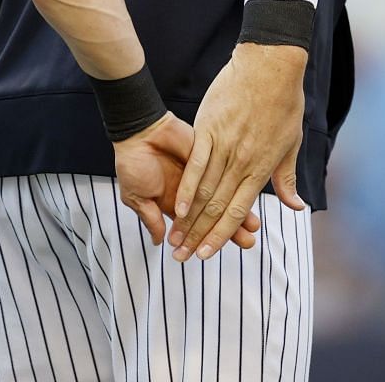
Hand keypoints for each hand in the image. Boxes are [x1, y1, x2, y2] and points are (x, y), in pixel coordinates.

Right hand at [113, 112, 259, 248]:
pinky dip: (228, 187)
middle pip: (217, 215)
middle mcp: (195, 192)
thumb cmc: (132, 162)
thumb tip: (160, 242)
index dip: (206, 240)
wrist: (137, 131)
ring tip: (252, 226)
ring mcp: (203, 174)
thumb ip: (151, 218)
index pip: (197, 226)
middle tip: (248, 242)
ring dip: (238, 212)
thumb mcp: (136, 196)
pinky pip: (220, 173)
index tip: (216, 254)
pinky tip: (240, 199)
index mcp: (178, 204)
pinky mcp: (206, 155)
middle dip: (231, 231)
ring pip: (224, 196)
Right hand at [169, 43, 308, 261]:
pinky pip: (196, 164)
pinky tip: (178, 206)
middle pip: (217, 207)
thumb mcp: (291, 142)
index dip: (221, 236)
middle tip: (183, 258)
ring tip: (175, 240)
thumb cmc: (283, 103)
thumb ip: (286, 179)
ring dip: (188, 219)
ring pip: (204, 191)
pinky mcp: (208, 128)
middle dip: (200, 236)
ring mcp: (224, 145)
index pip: (237, 211)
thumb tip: (297, 207)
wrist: (269, 65)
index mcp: (261, 168)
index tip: (206, 255)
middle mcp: (242, 162)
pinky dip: (188, 187)